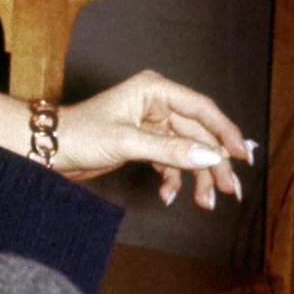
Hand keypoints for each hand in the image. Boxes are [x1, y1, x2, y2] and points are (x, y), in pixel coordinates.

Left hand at [55, 69, 252, 209]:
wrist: (49, 148)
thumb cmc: (80, 133)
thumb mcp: (127, 142)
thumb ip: (170, 150)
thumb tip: (210, 156)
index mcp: (153, 90)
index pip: (201, 109)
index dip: (225, 131)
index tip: (243, 156)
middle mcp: (156, 104)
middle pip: (198, 134)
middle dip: (214, 163)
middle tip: (230, 191)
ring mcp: (151, 125)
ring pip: (187, 151)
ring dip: (197, 177)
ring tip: (205, 202)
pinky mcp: (144, 144)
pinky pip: (170, 162)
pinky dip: (174, 180)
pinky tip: (170, 196)